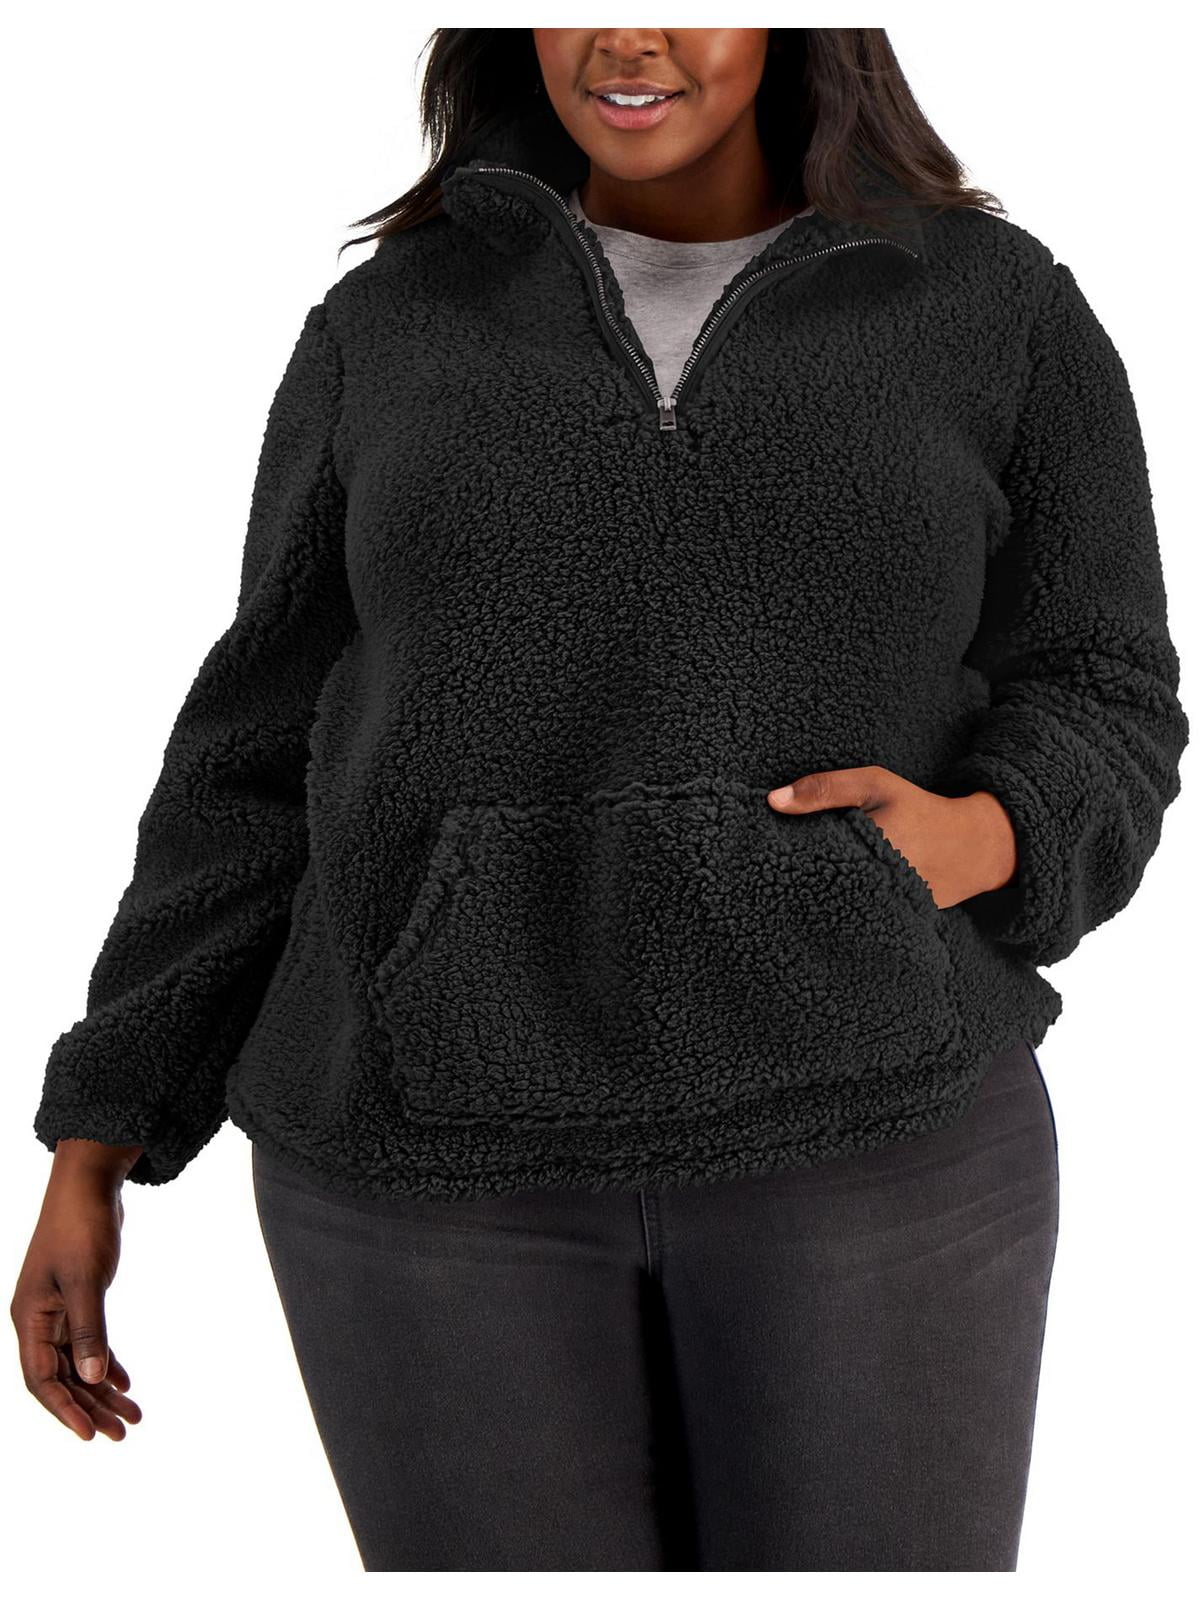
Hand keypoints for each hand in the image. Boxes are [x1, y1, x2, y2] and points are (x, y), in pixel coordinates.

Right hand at [11, 1139, 145, 1440]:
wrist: (89, 1183)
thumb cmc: (82, 1226)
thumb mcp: (86, 1280)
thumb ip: (89, 1330)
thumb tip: (93, 1379)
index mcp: (30, 1318)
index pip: (43, 1379)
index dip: (66, 1410)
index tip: (92, 1435)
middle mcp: (39, 1319)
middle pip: (63, 1377)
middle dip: (91, 1407)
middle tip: (123, 1432)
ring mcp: (58, 1309)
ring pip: (78, 1363)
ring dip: (102, 1389)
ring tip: (133, 1416)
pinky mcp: (78, 1299)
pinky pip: (88, 1343)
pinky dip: (106, 1362)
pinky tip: (124, 1382)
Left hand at [766, 764, 1016, 909]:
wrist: (970, 849)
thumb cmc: (917, 810)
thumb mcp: (874, 785)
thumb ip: (825, 789)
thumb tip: (772, 801)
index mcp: (866, 846)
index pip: (806, 858)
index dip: (782, 856)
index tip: (762, 852)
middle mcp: (873, 883)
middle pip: (811, 887)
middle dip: (791, 879)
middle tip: (768, 874)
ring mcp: (880, 908)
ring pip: (826, 906)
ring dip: (807, 898)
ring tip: (786, 890)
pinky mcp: (887, 923)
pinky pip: (847, 919)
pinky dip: (831, 910)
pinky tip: (818, 903)